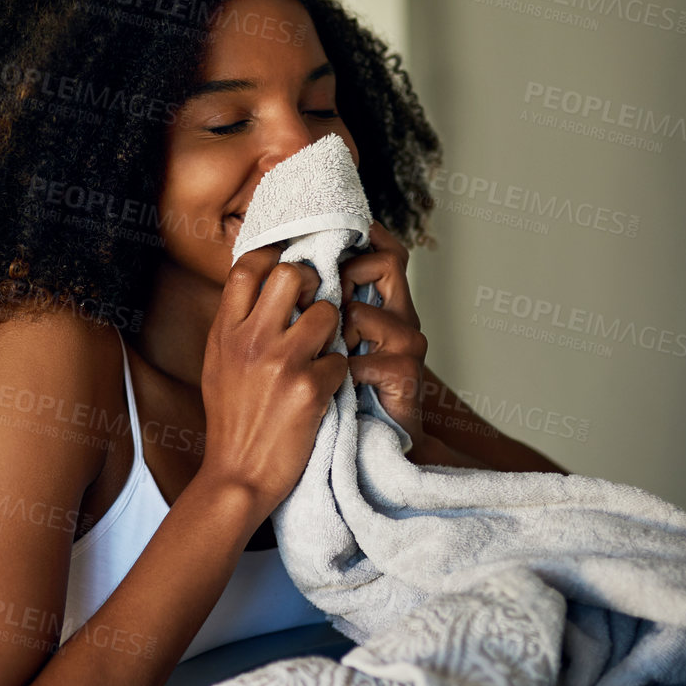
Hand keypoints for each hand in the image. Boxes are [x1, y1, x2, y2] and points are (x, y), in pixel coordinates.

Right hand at [200, 244, 349, 529]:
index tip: (290, 267)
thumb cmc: (231, 421)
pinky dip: (339, 373)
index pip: (248, 268)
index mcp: (224, 332)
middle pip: (291, 274)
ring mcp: (280, 362)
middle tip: (316, 302)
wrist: (238, 474)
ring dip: (334, 330)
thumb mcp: (218, 365)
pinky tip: (324, 390)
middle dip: (313, 283)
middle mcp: (249, 340)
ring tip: (323, 352)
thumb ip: (236, 326)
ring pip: (327, 313)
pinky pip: (341, 359)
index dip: (275, 257)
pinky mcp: (309, 388)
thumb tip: (262, 289)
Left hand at [338, 221, 436, 460]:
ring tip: (323, 362)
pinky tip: (331, 390)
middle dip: (344, 278)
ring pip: (361, 312)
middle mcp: (401, 317)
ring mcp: (407, 345)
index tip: (328, 241)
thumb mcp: (325, 342)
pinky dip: (338, 375)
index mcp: (382, 304)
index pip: (386, 251)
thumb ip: (317, 308)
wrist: (370, 447)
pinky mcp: (406, 375)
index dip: (365, 238)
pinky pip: (359, 360)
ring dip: (332, 337)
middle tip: (317, 307)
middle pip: (387, 264)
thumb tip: (277, 269)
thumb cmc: (338, 392)